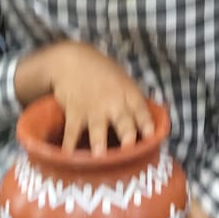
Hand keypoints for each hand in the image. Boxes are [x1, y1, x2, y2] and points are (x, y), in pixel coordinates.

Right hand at [18, 41, 155, 154]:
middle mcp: (112, 101)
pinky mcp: (74, 111)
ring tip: (98, 155)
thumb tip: (145, 126)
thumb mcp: (122, 80)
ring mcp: (92, 107)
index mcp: (128, 93)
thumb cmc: (101, 72)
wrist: (71, 61)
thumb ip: (131, 102)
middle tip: (128, 146)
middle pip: (122, 119)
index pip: (140, 108)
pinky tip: (67, 156)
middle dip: (126, 132)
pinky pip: (72, 130)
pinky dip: (69, 144)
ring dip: (98, 140)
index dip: (146, 122)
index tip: (151, 135)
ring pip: (97, 126)